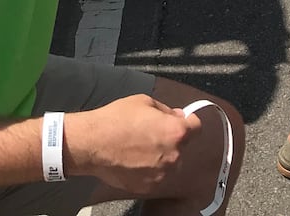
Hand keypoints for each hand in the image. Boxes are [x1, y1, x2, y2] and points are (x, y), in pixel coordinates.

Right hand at [72, 94, 202, 195]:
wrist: (92, 144)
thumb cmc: (117, 119)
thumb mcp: (144, 102)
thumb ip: (166, 110)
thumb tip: (177, 116)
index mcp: (176, 132)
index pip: (197, 127)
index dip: (188, 122)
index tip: (180, 122)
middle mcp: (174, 156)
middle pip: (182, 146)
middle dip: (171, 140)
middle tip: (151, 134)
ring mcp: (162, 174)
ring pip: (169, 163)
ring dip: (161, 157)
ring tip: (140, 149)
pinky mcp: (148, 187)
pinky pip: (156, 176)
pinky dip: (149, 170)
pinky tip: (133, 160)